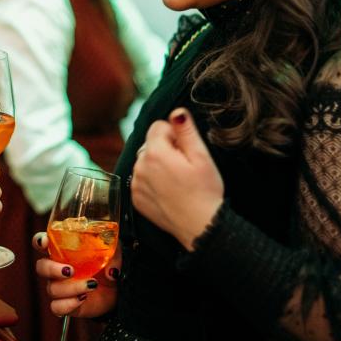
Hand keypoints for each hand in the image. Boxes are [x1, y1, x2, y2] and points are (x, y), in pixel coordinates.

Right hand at [33, 231, 119, 318]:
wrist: (116, 291)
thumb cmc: (109, 265)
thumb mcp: (115, 253)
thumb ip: (114, 256)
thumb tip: (110, 272)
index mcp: (63, 250)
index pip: (43, 242)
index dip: (39, 241)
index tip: (45, 242)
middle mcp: (57, 268)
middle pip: (41, 267)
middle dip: (52, 269)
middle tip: (70, 270)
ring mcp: (60, 287)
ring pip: (52, 289)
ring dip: (71, 287)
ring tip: (91, 284)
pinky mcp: (65, 304)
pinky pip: (56, 307)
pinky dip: (68, 304)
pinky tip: (82, 299)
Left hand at [131, 108, 223, 250]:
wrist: (201, 227)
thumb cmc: (205, 192)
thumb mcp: (201, 157)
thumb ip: (186, 131)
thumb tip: (176, 112)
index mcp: (155, 153)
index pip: (158, 126)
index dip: (175, 135)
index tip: (186, 151)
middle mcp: (140, 167)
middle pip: (150, 144)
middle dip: (166, 149)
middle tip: (184, 168)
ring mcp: (135, 184)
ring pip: (145, 161)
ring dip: (158, 165)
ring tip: (178, 181)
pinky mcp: (136, 199)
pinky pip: (141, 180)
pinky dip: (152, 182)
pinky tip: (169, 192)